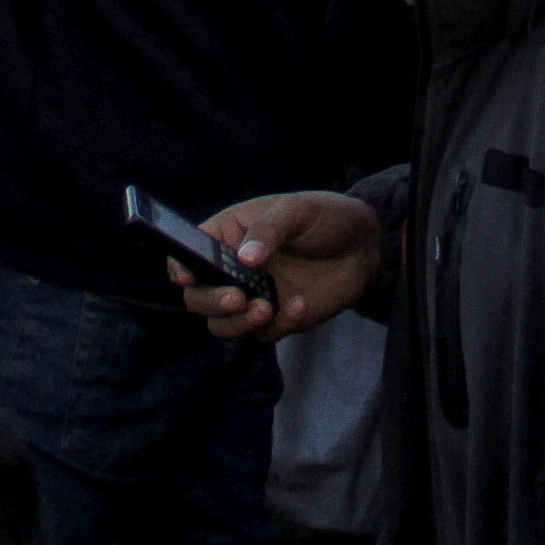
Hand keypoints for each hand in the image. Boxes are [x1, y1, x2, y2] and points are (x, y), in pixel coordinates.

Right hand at [179, 191, 380, 339]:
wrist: (363, 246)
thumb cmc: (324, 216)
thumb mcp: (296, 210)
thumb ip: (269, 230)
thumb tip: (245, 258)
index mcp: (228, 235)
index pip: (190, 254)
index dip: (181, 267)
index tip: (187, 278)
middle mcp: (233, 270)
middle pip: (199, 297)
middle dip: (211, 302)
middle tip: (237, 299)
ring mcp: (253, 297)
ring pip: (223, 325)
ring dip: (238, 323)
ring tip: (266, 309)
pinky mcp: (276, 319)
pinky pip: (264, 334)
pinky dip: (279, 325)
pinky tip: (300, 305)